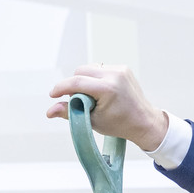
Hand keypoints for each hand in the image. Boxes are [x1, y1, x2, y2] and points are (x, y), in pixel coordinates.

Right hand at [47, 65, 168, 152]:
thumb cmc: (120, 124)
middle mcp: (114, 75)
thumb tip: (49, 111)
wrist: (144, 121)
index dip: (61, 88)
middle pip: (81, 71)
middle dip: (74, 84)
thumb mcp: (92, 121)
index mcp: (108, 89)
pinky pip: (101, 69)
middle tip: (77, 100)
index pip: (77, 82)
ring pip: (90, 68)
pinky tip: (100, 91)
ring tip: (90, 97)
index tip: (52, 95)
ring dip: (84, 80)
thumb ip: (69, 113)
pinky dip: (96, 78)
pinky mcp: (123, 68)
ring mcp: (120, 69)